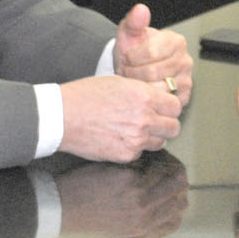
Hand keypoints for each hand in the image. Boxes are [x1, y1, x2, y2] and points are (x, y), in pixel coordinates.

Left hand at [58, 152, 189, 237]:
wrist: (64, 206)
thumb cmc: (89, 217)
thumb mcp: (115, 235)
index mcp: (144, 229)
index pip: (177, 218)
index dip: (179, 202)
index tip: (172, 189)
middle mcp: (145, 215)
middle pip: (180, 195)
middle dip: (178, 180)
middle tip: (169, 168)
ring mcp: (139, 197)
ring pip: (173, 178)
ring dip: (168, 166)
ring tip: (159, 160)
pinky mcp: (130, 180)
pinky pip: (155, 166)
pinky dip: (154, 159)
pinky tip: (146, 156)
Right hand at [60, 74, 182, 162]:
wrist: (62, 117)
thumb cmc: (85, 96)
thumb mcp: (119, 82)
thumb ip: (144, 91)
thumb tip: (160, 97)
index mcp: (144, 97)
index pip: (175, 106)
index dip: (170, 107)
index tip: (164, 108)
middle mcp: (144, 119)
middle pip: (174, 127)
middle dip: (166, 124)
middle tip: (155, 121)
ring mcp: (136, 139)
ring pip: (160, 142)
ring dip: (152, 137)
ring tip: (135, 129)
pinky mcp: (125, 155)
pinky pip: (140, 153)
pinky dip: (134, 147)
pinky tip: (120, 138)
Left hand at [113, 3, 191, 101]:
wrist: (135, 68)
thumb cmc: (133, 49)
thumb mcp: (129, 33)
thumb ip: (134, 21)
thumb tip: (140, 10)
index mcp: (176, 41)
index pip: (150, 52)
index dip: (131, 57)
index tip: (125, 57)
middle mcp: (185, 60)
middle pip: (152, 72)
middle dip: (132, 73)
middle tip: (125, 70)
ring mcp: (186, 79)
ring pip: (156, 89)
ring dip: (138, 86)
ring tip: (132, 79)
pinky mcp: (183, 97)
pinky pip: (162, 102)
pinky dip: (148, 98)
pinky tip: (142, 90)